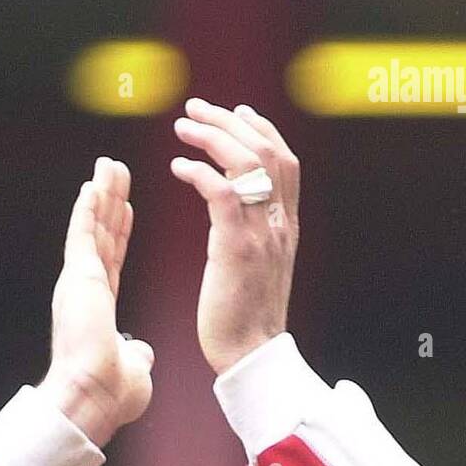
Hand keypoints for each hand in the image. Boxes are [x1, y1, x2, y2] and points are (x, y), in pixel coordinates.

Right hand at [38, 156, 154, 447]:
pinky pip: (83, 234)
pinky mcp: (78, 277)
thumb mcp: (133, 368)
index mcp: (99, 307)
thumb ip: (136, 354)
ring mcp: (80, 282)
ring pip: (93, 227)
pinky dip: (88, 208)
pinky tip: (93, 185)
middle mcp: (86, 290)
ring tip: (108, 167)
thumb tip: (139, 353)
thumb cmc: (110, 392)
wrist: (93, 396)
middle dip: (110, 203)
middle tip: (115, 173)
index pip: (113, 259)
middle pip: (102, 236)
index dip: (119, 232)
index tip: (125, 208)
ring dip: (101, 195)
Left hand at [170, 98, 299, 375]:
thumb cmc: (245, 319)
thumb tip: (240, 210)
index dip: (261, 128)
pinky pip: (221, 193)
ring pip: (245, 163)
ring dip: (211, 137)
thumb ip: (256, 233)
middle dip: (229, 121)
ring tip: (182, 128)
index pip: (284, 159)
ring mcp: (261, 235)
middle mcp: (280, 224)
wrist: (251, 356)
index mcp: (287, 226)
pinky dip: (198, 173)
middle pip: (265, 150)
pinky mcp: (236, 249)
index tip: (235, 111)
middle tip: (196, 109)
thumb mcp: (260, 267)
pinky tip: (178, 168)